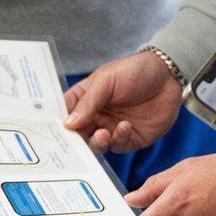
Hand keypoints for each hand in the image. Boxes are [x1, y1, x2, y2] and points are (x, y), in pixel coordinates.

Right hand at [63, 51, 183, 153]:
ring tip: (103, 133)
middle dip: (75, 142)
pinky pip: (118, 146)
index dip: (55, 126)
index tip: (46, 136)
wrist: (170, 74)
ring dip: (97, 142)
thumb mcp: (108, 79)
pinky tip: (125, 127)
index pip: (64, 115)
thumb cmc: (136, 70)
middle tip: (73, 144)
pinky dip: (119, 139)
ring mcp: (112, 128)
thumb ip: (89, 101)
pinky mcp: (130, 138)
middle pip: (77, 136)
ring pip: (96, 145)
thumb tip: (67, 124)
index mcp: (86, 99)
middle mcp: (96, 116)